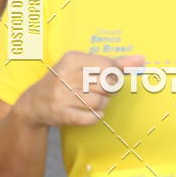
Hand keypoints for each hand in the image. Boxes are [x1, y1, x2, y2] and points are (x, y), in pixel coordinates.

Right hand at [15, 52, 144, 127]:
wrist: (34, 103)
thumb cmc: (66, 80)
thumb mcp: (85, 65)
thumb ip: (115, 63)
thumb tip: (142, 59)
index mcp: (73, 58)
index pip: (109, 66)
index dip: (114, 76)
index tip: (107, 78)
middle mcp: (66, 74)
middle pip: (107, 84)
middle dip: (109, 90)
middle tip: (99, 91)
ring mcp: (62, 95)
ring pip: (100, 102)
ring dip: (102, 105)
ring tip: (92, 101)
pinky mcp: (61, 113)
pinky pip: (91, 118)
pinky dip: (94, 117)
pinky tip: (87, 112)